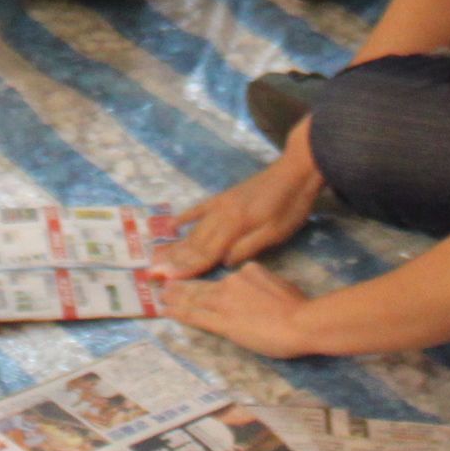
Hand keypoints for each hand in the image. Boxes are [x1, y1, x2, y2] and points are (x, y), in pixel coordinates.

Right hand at [157, 135, 322, 278]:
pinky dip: (185, 218)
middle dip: (174, 259)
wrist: (295, 170)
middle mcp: (222, 214)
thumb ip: (248, 247)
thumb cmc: (290, 205)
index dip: (187, 267)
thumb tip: (225, 262)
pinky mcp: (225, 197)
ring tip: (158, 256)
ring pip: (195, 228)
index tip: (168, 280)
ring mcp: (221, 204)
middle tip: (153, 272)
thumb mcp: (276, 232)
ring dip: (176, 244)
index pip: (207, 252)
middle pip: (195, 242)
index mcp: (235, 225)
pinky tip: (172, 225)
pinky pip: (200, 209)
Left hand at [161, 262, 320, 356]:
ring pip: (194, 298)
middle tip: (163, 283)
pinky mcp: (222, 322)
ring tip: (161, 297)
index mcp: (247, 271)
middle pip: (202, 284)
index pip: (223, 278)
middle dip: (182, 284)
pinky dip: (179, 313)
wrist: (299, 322)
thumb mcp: (279, 282)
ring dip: (175, 298)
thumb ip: (262, 282)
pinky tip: (167, 311)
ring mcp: (224, 302)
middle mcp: (231, 282)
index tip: (196, 279)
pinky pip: (195, 316)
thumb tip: (256, 285)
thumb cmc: (298, 306)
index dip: (207, 280)